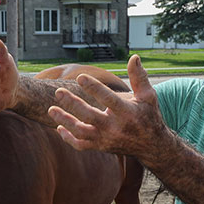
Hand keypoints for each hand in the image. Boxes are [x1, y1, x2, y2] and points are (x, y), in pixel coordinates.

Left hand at [47, 54, 165, 158]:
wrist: (152, 146)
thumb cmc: (149, 115)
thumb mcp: (148, 96)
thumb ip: (139, 77)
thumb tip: (134, 57)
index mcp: (127, 113)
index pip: (108, 99)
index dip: (94, 88)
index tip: (80, 77)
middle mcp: (115, 128)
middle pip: (90, 116)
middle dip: (73, 104)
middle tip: (58, 92)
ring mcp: (106, 139)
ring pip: (81, 132)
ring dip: (65, 121)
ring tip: (51, 109)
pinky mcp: (100, 146)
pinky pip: (81, 145)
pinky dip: (68, 138)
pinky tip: (59, 126)